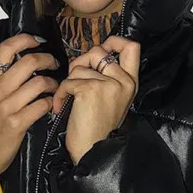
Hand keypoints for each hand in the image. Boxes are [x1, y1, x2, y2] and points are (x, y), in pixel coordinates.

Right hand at [0, 33, 59, 192]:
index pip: (5, 49)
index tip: (38, 41)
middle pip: (28, 62)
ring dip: (53, 83)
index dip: (25, 39)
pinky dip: (50, 103)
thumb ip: (2, 80)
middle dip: (47, 59)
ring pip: (39, 83)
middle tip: (54, 63)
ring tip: (55, 87)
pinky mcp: (17, 123)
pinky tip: (51, 105)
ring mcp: (6, 107)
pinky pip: (42, 105)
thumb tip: (24, 64)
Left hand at [50, 35, 139, 164]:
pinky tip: (62, 108)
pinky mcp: (90, 89)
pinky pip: (68, 81)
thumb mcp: (112, 99)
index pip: (132, 46)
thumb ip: (107, 77)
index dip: (115, 41)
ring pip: (79, 66)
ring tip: (70, 100)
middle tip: (75, 80)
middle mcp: (123, 81)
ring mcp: (108, 84)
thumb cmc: (97, 129)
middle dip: (81, 62)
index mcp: (130, 82)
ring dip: (68, 82)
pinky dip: (60, 94)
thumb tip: (89, 56)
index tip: (102, 49)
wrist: (93, 152)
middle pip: (98, 51)